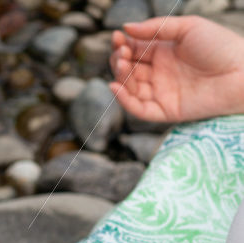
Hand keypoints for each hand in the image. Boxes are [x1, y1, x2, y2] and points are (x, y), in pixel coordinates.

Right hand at [110, 16, 243, 121]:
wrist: (240, 73)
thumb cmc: (219, 46)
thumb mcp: (187, 27)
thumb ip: (156, 28)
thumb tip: (125, 29)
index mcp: (164, 53)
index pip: (135, 51)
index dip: (123, 45)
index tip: (117, 38)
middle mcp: (159, 74)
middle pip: (129, 70)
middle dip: (120, 60)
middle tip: (122, 53)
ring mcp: (161, 93)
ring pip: (130, 89)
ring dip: (121, 77)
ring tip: (122, 64)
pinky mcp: (164, 111)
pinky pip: (139, 109)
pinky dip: (124, 100)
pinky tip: (116, 86)